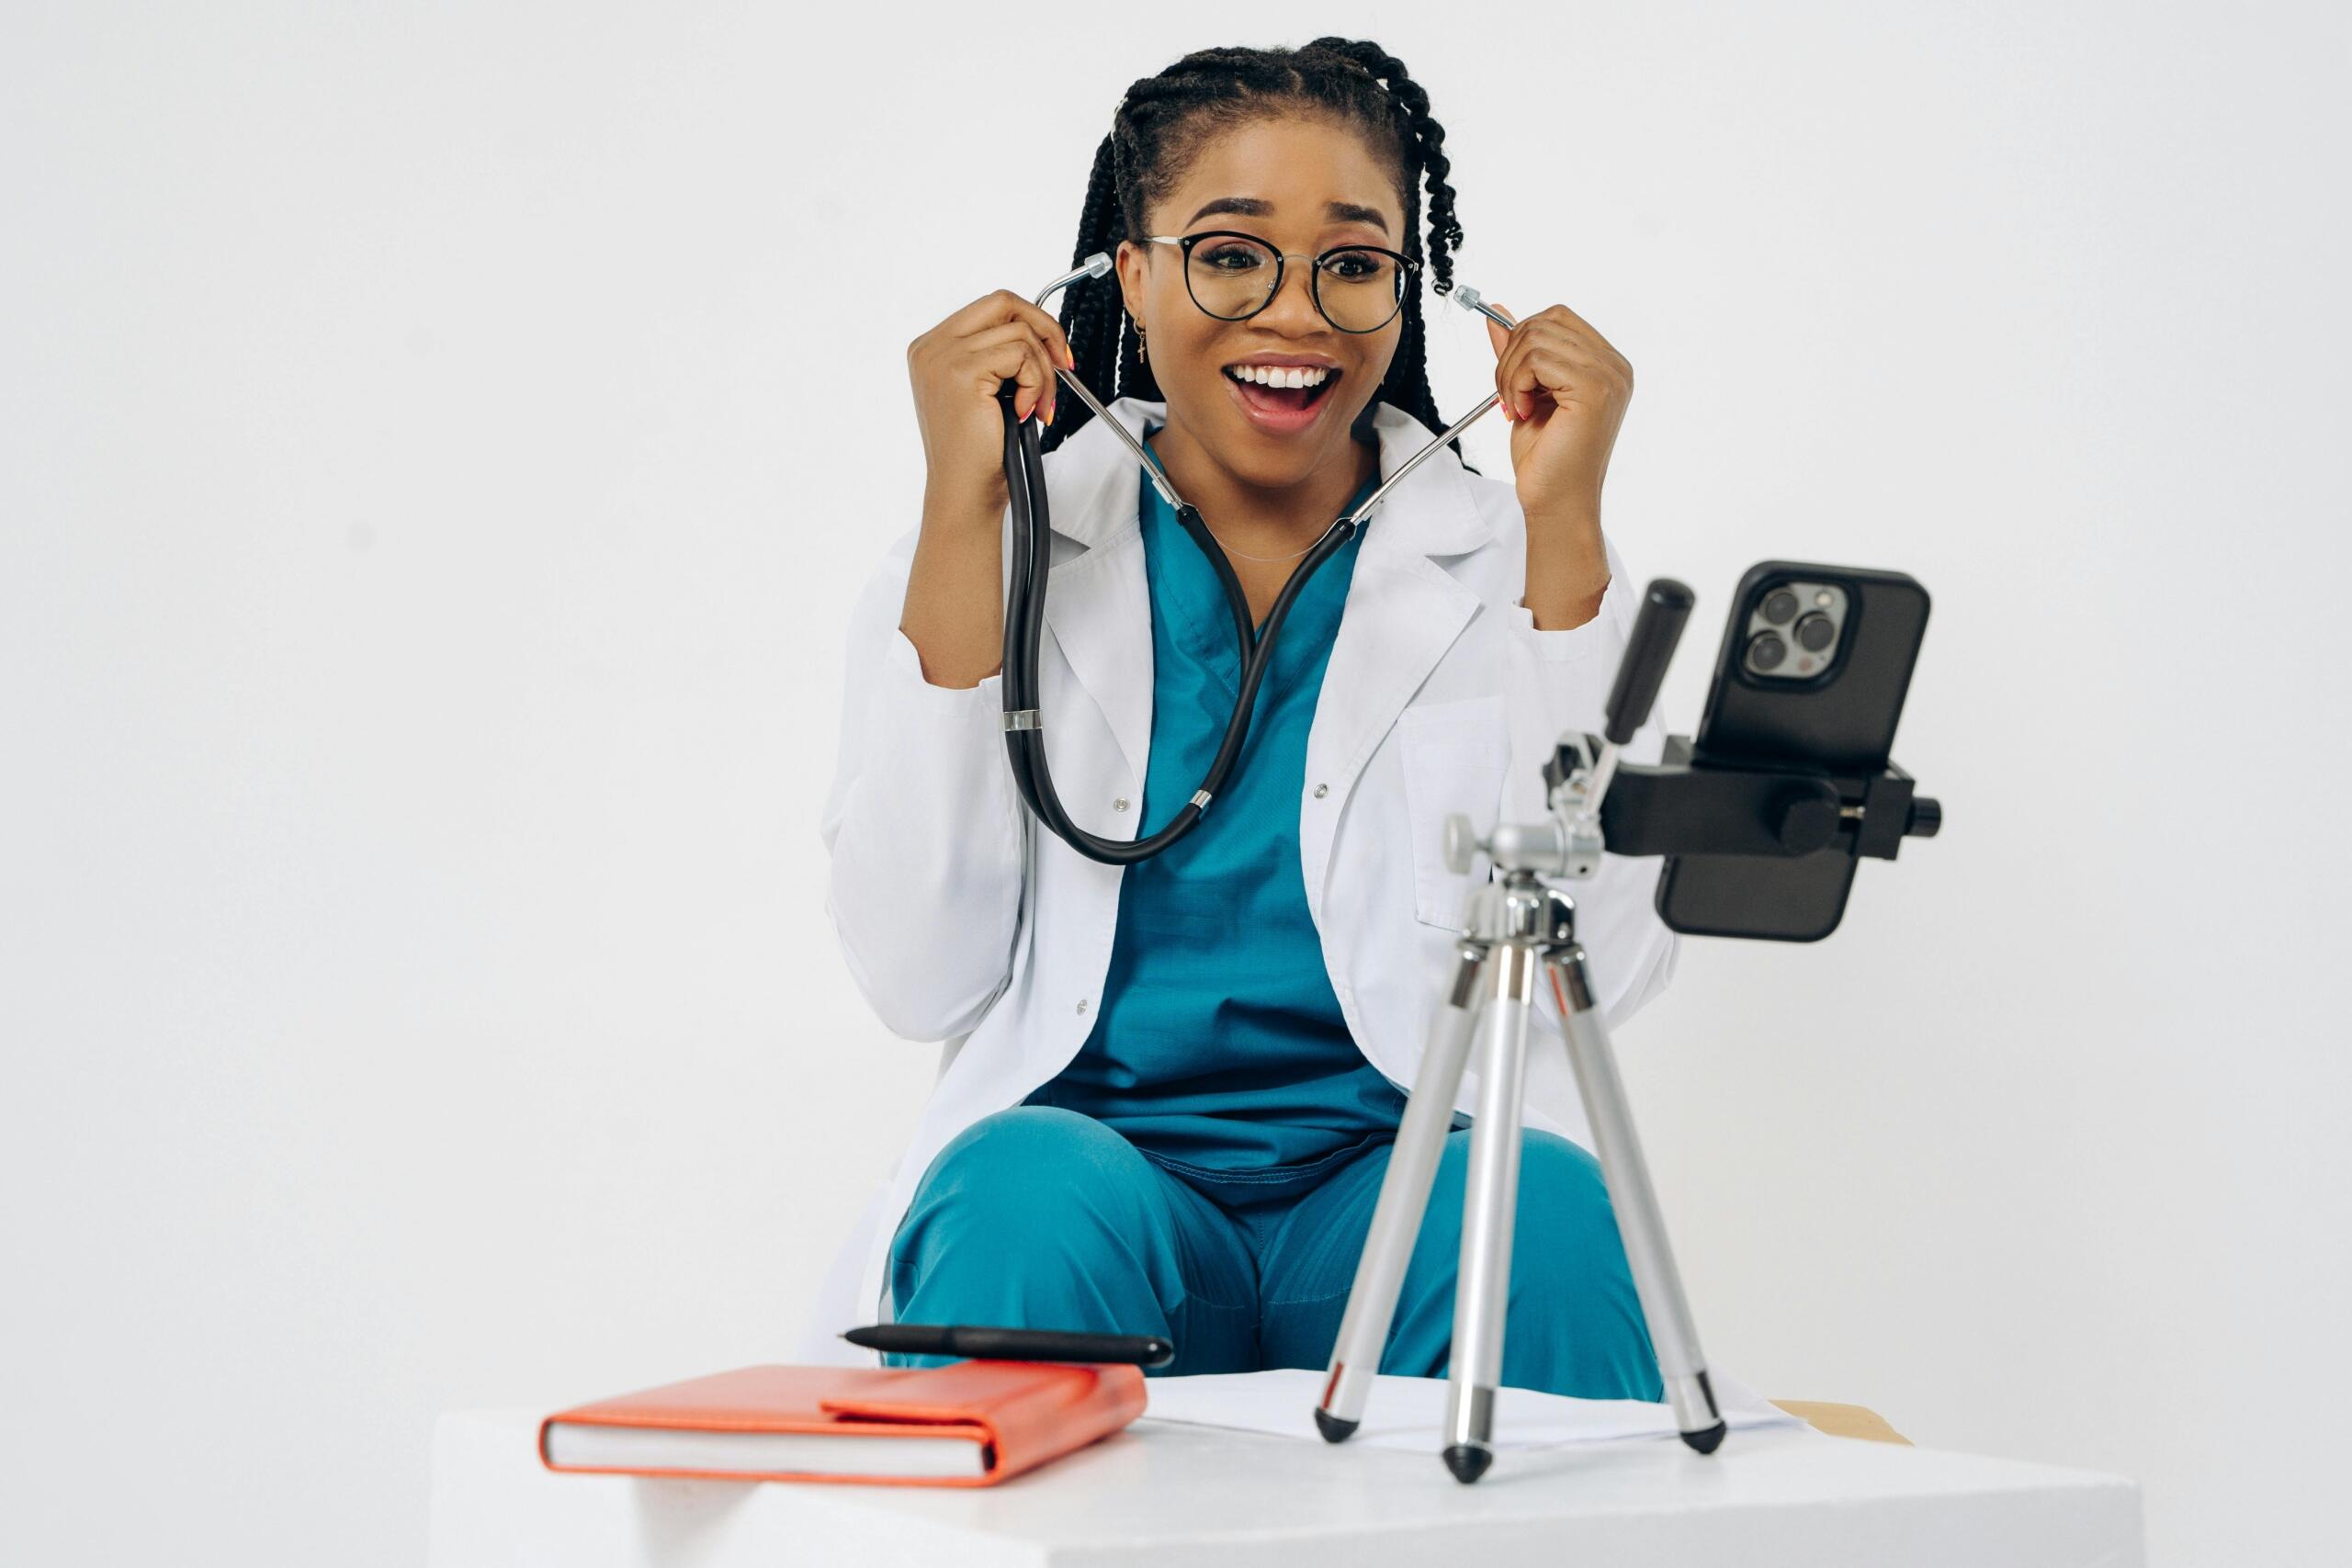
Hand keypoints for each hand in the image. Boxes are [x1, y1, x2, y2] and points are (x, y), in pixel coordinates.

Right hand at [906, 289, 1075, 520]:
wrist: (965, 493)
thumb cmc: (978, 454)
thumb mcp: (986, 392)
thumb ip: (998, 356)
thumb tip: (1040, 331)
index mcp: (932, 348)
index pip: (991, 307)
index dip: (1032, 324)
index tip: (1056, 357)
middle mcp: (931, 347)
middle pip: (1004, 303)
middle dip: (1046, 331)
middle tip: (1064, 366)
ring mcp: (942, 357)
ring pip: (1020, 333)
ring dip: (1043, 373)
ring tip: (1037, 407)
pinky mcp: (961, 372)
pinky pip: (1022, 355)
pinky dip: (1036, 384)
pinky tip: (1025, 412)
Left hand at [1482, 302, 1632, 528]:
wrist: (1556, 501)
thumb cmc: (1546, 458)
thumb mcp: (1524, 392)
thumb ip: (1517, 353)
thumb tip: (1497, 315)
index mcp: (1605, 364)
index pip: (1558, 317)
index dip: (1523, 338)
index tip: (1512, 378)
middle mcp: (1614, 366)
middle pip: (1546, 321)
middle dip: (1511, 355)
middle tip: (1508, 395)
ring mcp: (1608, 376)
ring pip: (1537, 337)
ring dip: (1510, 373)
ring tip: (1516, 406)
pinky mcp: (1593, 389)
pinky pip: (1537, 359)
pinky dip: (1517, 384)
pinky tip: (1523, 412)